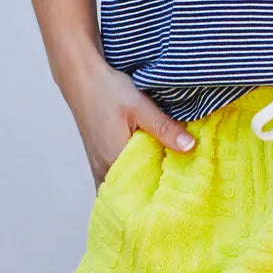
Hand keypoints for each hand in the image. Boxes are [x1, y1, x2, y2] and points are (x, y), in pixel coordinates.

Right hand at [62, 56, 197, 189]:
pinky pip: (116, 177)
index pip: (140, 193)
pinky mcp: (98, 157)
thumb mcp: (140, 107)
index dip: (159, 195)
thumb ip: (165, 128)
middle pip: (131, 193)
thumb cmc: (108, 90)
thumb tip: (191, 147)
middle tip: (178, 190)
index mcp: (114, 162)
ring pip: (122, 186)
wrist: (81, 77)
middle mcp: (103, 170)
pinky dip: (131, 176)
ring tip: (166, 180)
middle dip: (152, 193)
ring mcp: (98, 165)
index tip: (180, 194)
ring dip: (141, 184)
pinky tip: (147, 166)